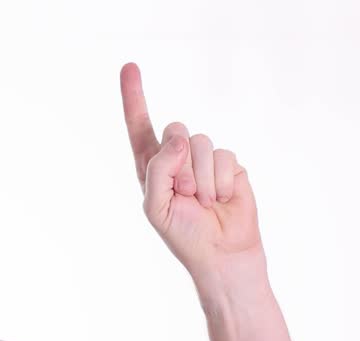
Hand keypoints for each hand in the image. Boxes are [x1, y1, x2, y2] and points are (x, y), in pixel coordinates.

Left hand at [120, 62, 265, 288]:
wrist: (221, 254)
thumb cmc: (184, 234)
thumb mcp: (156, 206)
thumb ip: (158, 169)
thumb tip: (179, 137)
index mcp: (151, 168)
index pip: (139, 127)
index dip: (134, 97)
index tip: (129, 67)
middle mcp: (177, 158)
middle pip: (174, 130)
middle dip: (180, 163)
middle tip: (185, 194)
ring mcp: (204, 160)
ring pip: (202, 142)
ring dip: (201, 177)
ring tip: (204, 201)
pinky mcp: (230, 165)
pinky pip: (225, 155)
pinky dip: (221, 180)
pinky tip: (221, 199)